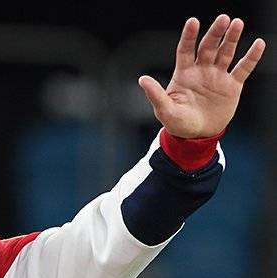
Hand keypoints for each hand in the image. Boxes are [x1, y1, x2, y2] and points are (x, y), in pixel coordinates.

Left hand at [138, 15, 265, 138]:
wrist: (197, 136)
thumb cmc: (178, 123)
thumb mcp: (165, 110)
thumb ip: (156, 94)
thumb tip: (142, 79)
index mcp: (184, 74)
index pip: (185, 50)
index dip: (189, 36)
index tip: (193, 21)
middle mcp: (201, 71)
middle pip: (208, 47)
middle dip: (215, 33)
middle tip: (223, 19)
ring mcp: (217, 76)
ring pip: (225, 53)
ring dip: (231, 38)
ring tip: (237, 23)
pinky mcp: (232, 86)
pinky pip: (243, 68)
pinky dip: (251, 56)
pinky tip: (258, 43)